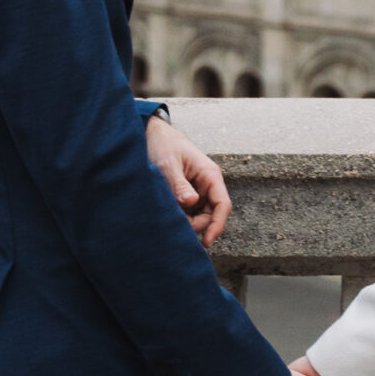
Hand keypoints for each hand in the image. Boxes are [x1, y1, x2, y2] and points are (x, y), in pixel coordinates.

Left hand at [144, 116, 231, 246]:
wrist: (151, 134)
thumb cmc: (163, 145)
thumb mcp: (168, 164)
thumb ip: (179, 184)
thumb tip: (191, 203)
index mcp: (210, 175)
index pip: (222, 205)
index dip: (217, 225)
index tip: (206, 241)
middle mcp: (207, 184)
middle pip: (211, 215)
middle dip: (196, 225)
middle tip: (175, 225)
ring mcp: (198, 190)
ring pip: (199, 216)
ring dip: (187, 221)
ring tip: (168, 216)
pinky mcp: (187, 194)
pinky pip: (188, 212)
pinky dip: (180, 216)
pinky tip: (167, 213)